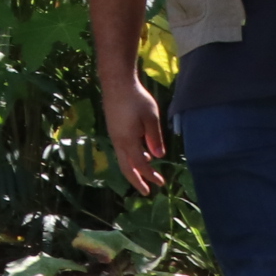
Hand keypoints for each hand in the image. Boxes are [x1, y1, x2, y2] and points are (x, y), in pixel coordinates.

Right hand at [100, 77, 167, 195]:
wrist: (116, 83)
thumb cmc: (136, 98)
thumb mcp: (151, 117)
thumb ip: (154, 137)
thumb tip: (158, 156)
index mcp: (128, 140)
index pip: (140, 164)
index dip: (150, 175)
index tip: (161, 183)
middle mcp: (118, 141)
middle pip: (126, 167)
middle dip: (136, 180)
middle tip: (146, 192)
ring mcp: (114, 135)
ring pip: (122, 158)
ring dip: (134, 168)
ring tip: (147, 172)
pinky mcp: (113, 129)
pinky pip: (121, 149)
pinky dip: (131, 157)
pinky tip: (141, 152)